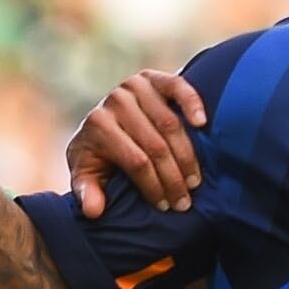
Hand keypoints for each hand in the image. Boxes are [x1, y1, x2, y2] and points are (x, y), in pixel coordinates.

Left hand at [68, 69, 206, 215]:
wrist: (101, 121)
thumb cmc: (97, 155)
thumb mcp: (86, 175)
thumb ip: (87, 192)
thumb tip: (94, 211)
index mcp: (98, 125)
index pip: (136, 161)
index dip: (154, 186)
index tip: (165, 206)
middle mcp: (116, 101)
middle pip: (156, 146)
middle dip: (173, 178)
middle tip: (185, 201)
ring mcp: (135, 86)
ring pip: (170, 124)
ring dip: (187, 155)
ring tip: (194, 180)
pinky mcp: (153, 77)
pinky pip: (177, 86)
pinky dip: (192, 103)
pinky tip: (202, 123)